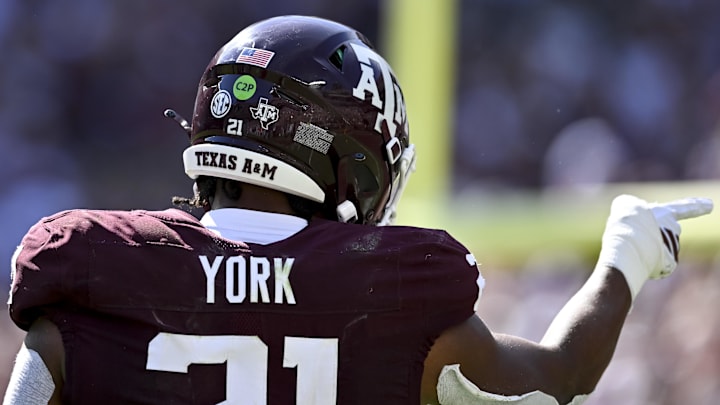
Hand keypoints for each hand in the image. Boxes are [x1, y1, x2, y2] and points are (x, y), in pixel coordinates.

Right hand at [596, 194, 712, 299]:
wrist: (630, 244)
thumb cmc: (627, 221)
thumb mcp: (625, 205)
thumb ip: (633, 209)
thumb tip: (633, 220)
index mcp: (666, 213)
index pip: (683, 208)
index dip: (696, 206)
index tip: (710, 205)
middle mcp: (673, 230)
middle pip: (664, 233)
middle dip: (654, 235)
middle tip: (636, 235)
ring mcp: (672, 248)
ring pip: (657, 249)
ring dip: (645, 250)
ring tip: (630, 247)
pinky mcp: (668, 265)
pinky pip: (655, 263)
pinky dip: (645, 262)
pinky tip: (636, 259)